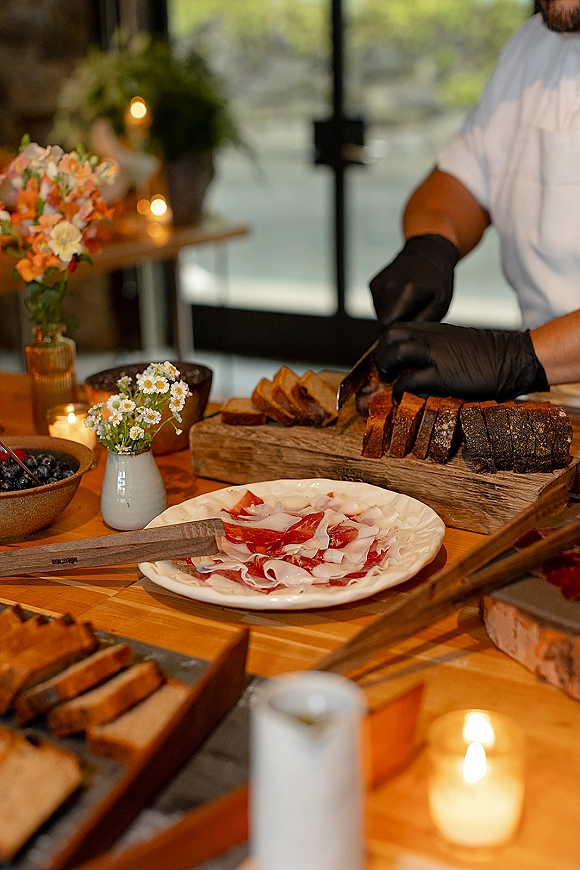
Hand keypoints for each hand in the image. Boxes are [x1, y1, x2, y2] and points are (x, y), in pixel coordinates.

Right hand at [369, 234, 459, 327]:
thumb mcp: (440, 304)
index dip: (400, 331)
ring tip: (408, 304)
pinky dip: (388, 306)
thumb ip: (422, 323)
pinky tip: (400, 297)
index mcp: (406, 290)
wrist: (427, 253)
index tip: (411, 328)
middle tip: (413, 315)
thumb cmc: (438, 279)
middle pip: (383, 321)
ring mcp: (378, 285)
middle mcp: (388, 286)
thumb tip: (405, 337)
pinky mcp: (373, 284)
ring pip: (380, 314)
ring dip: (392, 315)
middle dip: (396, 324)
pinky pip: (378, 305)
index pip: (391, 325)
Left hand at [374, 322, 548, 401]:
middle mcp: (432, 337)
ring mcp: (437, 355)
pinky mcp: (443, 375)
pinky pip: (410, 381)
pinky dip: (401, 391)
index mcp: (436, 330)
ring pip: (396, 353)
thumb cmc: (492, 356)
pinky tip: (403, 398)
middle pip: (391, 336)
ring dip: (387, 369)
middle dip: (382, 355)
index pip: (398, 329)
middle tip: (386, 372)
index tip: (388, 360)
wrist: (516, 358)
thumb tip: (421, 364)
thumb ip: (439, 348)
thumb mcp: (459, 343)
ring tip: (391, 382)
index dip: (387, 345)